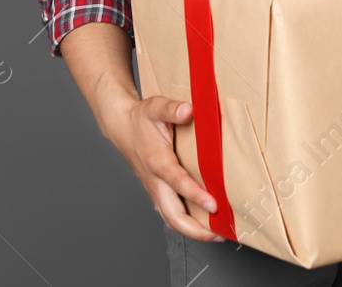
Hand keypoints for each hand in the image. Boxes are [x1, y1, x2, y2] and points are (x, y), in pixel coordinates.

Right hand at [112, 95, 224, 243]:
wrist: (122, 128)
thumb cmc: (141, 119)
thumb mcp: (154, 107)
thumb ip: (171, 109)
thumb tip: (187, 110)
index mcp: (157, 161)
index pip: (177, 182)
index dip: (195, 195)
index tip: (213, 204)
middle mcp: (155, 181)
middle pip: (172, 215)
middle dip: (195, 229)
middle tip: (219, 232)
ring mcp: (156, 190)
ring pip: (171, 219)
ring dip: (193, 231)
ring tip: (217, 234)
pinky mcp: (158, 193)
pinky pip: (171, 214)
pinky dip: (186, 224)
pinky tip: (203, 224)